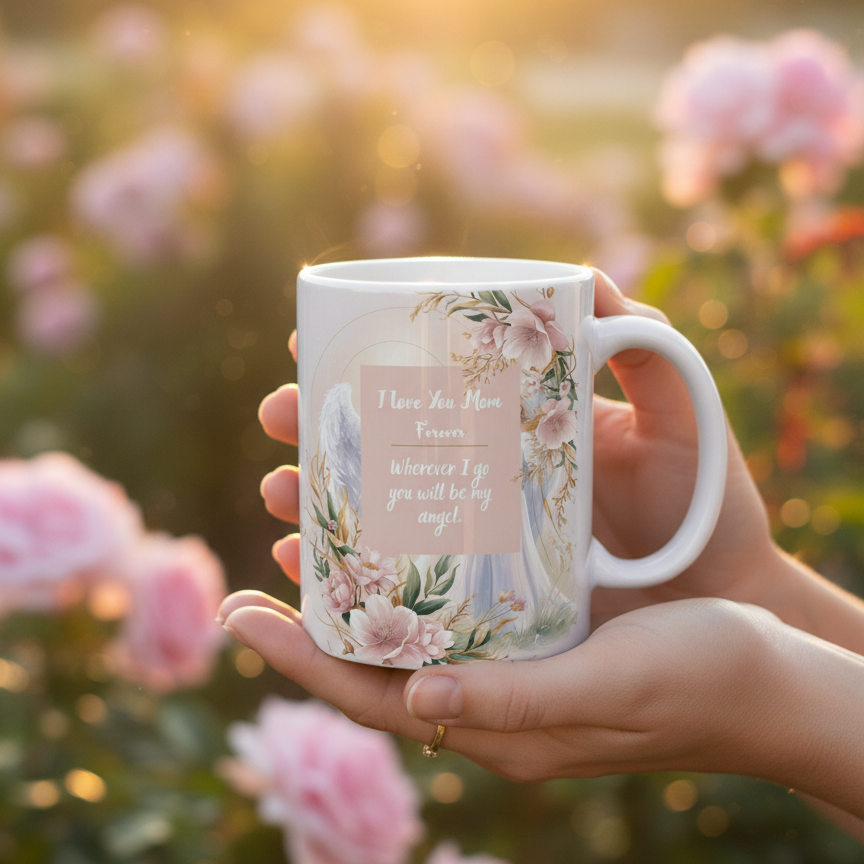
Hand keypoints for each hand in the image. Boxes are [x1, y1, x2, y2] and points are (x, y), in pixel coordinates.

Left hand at [218, 589, 863, 819]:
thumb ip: (514, 704)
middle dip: (311, 611)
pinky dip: (418, 566)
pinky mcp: (543, 622)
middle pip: (377, 656)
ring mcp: (514, 658)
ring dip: (358, 580)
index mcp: (496, 727)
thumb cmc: (697, 684)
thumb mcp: (608, 690)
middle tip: (264, 545)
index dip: (299, 657)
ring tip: (313, 522)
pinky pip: (460, 598)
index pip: (370, 696)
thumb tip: (412, 706)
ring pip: (411, 623)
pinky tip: (402, 526)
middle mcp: (491, 695)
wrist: (766, 676)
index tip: (238, 613)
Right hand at [255, 272, 778, 628]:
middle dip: (316, 428)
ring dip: (315, 497)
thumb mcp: (679, 412)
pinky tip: (306, 565)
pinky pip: (399, 580)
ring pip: (375, 510)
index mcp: (517, 423)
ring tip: (278, 496)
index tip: (305, 344)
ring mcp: (481, 533)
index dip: (361, 364)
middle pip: (381, 444)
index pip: (423, 384)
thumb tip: (580, 274)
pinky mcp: (483, 592)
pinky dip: (346, 574)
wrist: (725, 598)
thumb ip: (643, 346)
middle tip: (275, 416)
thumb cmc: (708, 506)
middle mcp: (487, 473)